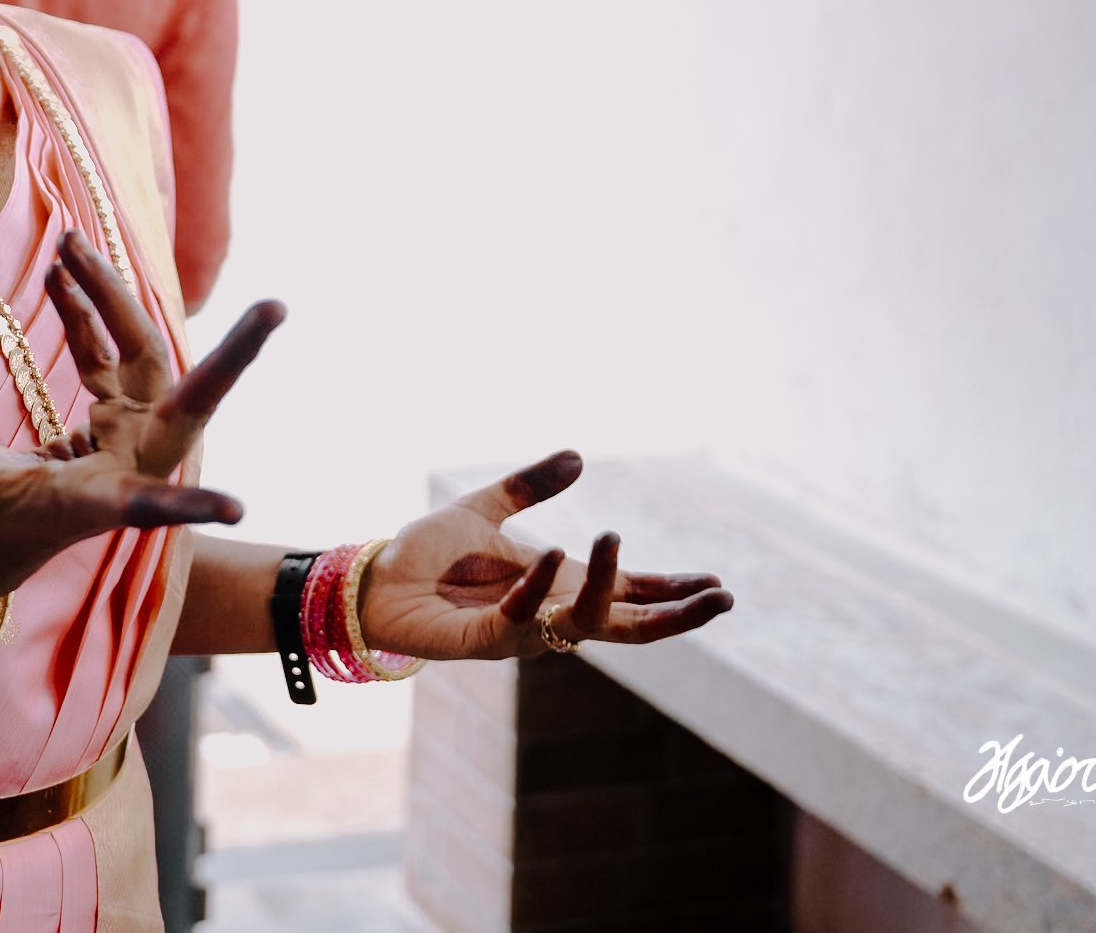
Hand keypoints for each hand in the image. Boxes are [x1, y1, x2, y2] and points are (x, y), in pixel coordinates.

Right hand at [0, 232, 282, 612]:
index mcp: (97, 503)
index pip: (147, 506)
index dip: (189, 506)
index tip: (239, 509)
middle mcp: (132, 463)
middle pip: (188, 400)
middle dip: (233, 355)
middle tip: (278, 308)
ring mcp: (132, 432)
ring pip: (140, 354)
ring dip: (110, 299)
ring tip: (68, 246)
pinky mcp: (117, 409)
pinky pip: (108, 347)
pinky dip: (84, 309)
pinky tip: (61, 269)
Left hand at [358, 451, 733, 659]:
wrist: (373, 581)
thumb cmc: (426, 555)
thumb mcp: (483, 510)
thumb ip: (529, 487)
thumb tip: (578, 455)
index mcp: (559, 586)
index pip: (629, 594)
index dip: (671, 591)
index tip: (717, 585)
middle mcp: (550, 615)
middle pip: (630, 626)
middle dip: (677, 616)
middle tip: (722, 597)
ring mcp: (523, 632)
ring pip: (586, 623)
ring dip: (606, 584)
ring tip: (613, 535)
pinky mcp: (487, 640)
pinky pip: (522, 616)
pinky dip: (538, 585)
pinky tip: (551, 552)